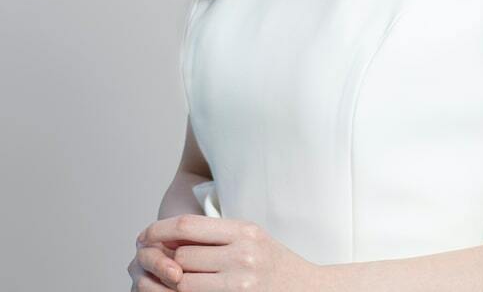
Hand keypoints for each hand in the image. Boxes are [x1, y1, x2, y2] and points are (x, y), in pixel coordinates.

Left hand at [137, 214, 320, 290]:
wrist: (309, 291)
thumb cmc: (276, 264)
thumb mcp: (252, 237)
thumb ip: (219, 234)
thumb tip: (172, 236)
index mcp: (244, 231)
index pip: (188, 226)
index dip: (160, 229)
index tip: (145, 234)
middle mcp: (242, 256)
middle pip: (182, 258)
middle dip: (164, 261)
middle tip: (152, 262)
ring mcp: (240, 284)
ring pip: (183, 285)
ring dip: (168, 284)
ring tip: (161, 281)